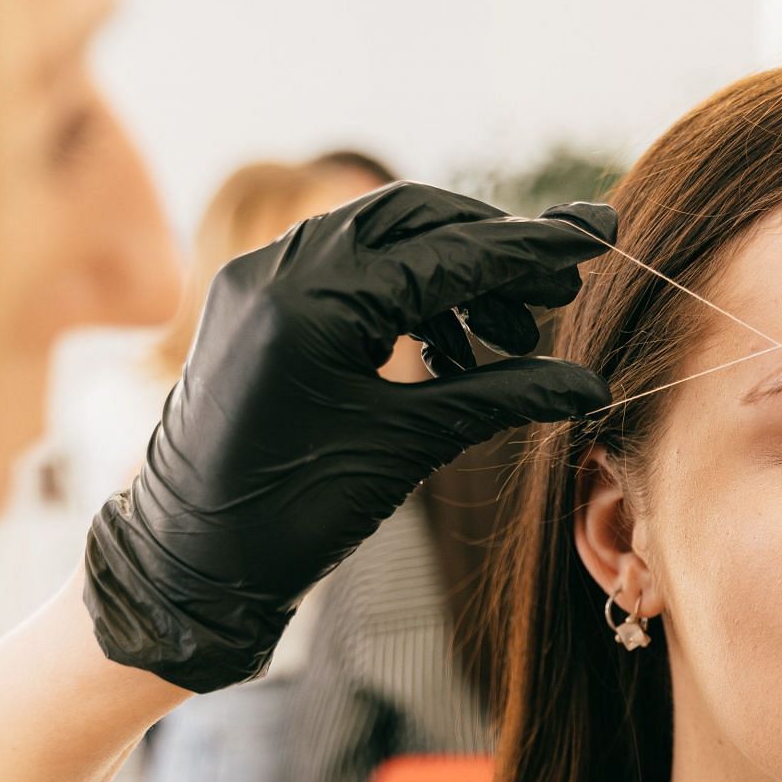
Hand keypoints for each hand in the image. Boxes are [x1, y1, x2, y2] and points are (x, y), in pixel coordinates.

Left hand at [84, 182, 613, 691]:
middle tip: (558, 285)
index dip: (527, 249)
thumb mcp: (408, 446)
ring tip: (512, 334)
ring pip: (380, 240)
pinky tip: (452, 347)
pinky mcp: (255, 304)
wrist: (188, 562)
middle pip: (413, 218)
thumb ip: (500, 397)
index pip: (444, 252)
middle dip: (491, 248)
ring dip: (453, 275)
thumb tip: (589, 384)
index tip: (592, 238)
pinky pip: (345, 271)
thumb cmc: (292, 513)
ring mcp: (259, 280)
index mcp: (311, 302)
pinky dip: (407, 296)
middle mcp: (277, 270)